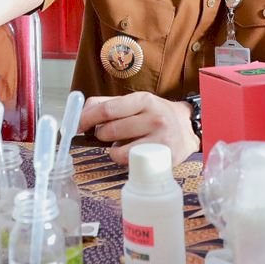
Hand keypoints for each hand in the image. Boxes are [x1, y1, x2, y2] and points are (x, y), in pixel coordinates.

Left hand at [80, 91, 199, 165]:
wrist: (187, 129)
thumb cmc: (155, 114)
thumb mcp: (136, 102)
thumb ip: (108, 104)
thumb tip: (81, 113)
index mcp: (144, 100)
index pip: (107, 109)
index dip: (86, 118)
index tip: (77, 125)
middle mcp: (154, 118)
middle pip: (109, 131)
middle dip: (100, 134)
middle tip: (106, 134)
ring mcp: (159, 140)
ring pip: (116, 151)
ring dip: (111, 149)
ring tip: (121, 143)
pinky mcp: (162, 159)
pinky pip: (129, 163)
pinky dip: (123, 159)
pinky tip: (132, 152)